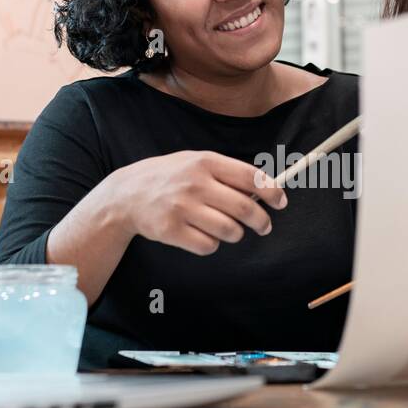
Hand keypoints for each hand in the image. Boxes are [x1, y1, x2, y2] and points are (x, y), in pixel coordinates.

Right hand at [107, 150, 287, 255]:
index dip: (272, 192)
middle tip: (264, 226)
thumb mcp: (195, 162)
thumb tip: (265, 190)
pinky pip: (208, 246)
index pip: (250, 177)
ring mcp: (182, 208)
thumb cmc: (170, 177)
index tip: (281, 203)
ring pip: (230, 231)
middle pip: (245, 208)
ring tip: (229, 230)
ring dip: (236, 234)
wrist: (126, 194)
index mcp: (205, 162)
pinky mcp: (171, 230)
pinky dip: (212, 245)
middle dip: (262, 221)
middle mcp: (195, 183)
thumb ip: (226, 173)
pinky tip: (202, 235)